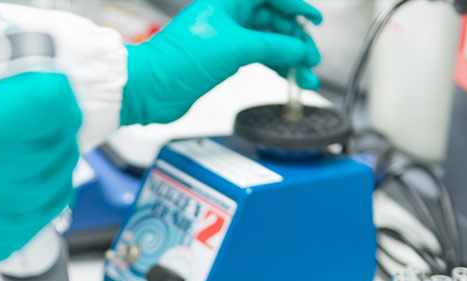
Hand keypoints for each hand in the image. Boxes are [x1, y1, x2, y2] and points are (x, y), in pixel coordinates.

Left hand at [120, 0, 321, 125]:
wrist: (152, 88)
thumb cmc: (180, 59)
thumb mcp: (236, 47)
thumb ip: (274, 46)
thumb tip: (301, 49)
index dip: (297, 7)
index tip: (315, 21)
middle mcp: (228, 14)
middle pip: (273, 20)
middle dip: (295, 39)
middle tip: (310, 58)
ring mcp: (227, 37)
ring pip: (268, 42)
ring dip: (289, 59)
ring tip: (307, 76)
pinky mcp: (224, 59)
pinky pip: (258, 57)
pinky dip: (274, 67)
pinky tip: (288, 77)